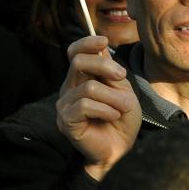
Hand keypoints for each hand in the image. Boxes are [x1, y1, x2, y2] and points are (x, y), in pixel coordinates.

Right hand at [56, 36, 140, 180]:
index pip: (75, 52)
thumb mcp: (122, 89)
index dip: (87, 43)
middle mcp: (69, 88)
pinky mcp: (65, 120)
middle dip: (105, 66)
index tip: (105, 41)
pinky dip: (104, 109)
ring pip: (88, 87)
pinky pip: (84, 105)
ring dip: (113, 97)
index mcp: (81, 77)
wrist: (120, 148)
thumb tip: (101, 47)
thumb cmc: (122, 118)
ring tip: (123, 108)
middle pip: (79, 62)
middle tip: (122, 77)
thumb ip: (110, 71)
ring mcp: (65, 104)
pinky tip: (112, 116)